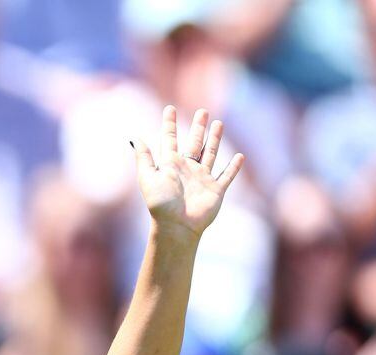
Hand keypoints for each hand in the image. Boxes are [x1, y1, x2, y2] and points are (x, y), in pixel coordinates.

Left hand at [131, 106, 243, 239]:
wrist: (177, 225)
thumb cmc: (160, 203)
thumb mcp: (147, 177)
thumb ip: (144, 158)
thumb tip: (135, 138)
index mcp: (170, 165)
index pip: (169, 139)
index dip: (169, 124)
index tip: (169, 108)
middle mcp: (187, 169)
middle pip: (194, 143)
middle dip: (198, 127)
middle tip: (202, 111)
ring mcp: (202, 179)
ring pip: (211, 154)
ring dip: (215, 140)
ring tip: (218, 123)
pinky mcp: (216, 190)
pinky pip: (227, 176)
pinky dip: (234, 167)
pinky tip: (240, 156)